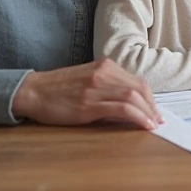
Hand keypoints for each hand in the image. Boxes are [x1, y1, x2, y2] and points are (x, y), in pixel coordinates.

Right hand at [11, 59, 162, 129]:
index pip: (137, 81)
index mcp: (105, 66)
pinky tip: (143, 125)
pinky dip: (137, 117)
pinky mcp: (89, 104)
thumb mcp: (88, 80)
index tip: (154, 110)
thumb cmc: (59, 89)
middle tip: (157, 120)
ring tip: (152, 125)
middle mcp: (103, 73)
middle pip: (139, 88)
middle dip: (152, 106)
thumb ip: (109, 86)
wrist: (33, 91)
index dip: (150, 97)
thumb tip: (131, 104)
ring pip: (134, 97)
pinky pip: (122, 108)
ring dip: (147, 113)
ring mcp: (96, 87)